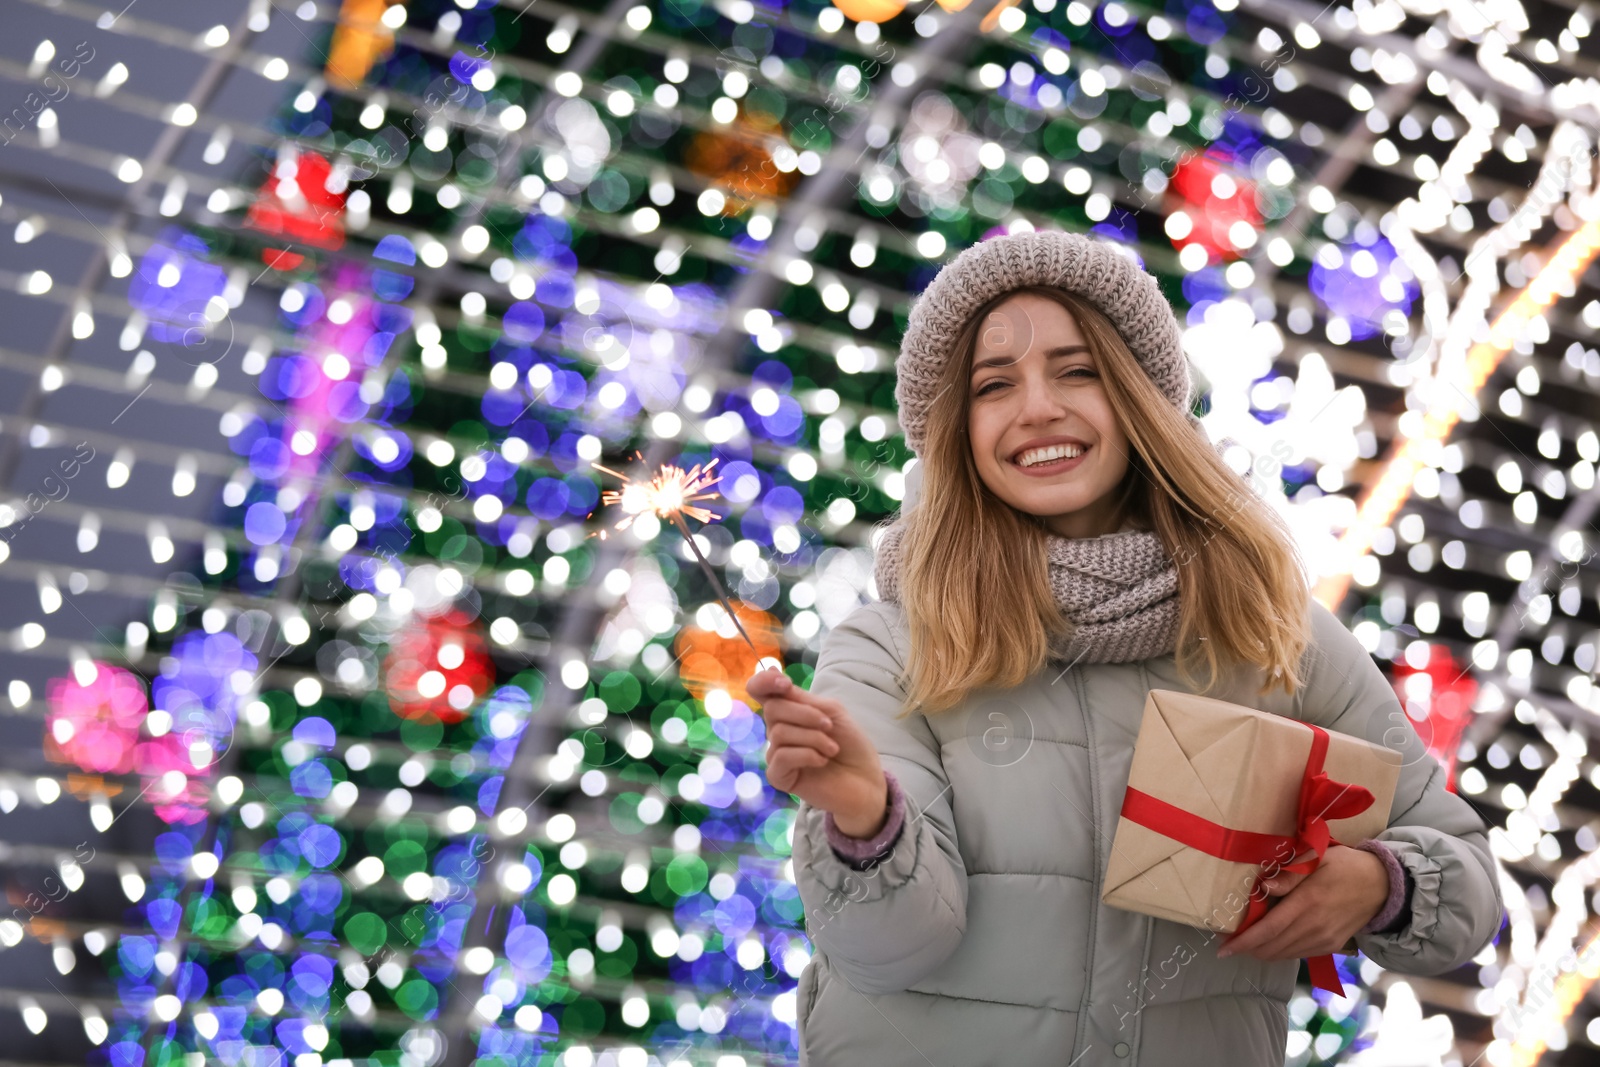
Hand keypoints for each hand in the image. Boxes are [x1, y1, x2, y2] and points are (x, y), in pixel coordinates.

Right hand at [746, 667, 887, 837]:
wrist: (865, 779)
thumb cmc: (850, 745)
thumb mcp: (830, 711)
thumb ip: (800, 697)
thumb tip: (771, 670)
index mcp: (788, 712)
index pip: (759, 690)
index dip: (764, 681)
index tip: (786, 684)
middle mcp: (778, 731)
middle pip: (772, 709)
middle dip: (806, 714)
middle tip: (829, 727)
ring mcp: (777, 754)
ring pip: (779, 732)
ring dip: (814, 738)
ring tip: (832, 749)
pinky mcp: (779, 776)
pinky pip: (782, 756)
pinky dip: (807, 754)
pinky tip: (822, 761)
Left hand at [1215, 844, 1389, 961]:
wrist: (1380, 885)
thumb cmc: (1343, 865)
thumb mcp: (1317, 859)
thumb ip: (1289, 875)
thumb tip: (1263, 886)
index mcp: (1308, 902)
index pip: (1269, 928)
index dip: (1244, 941)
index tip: (1223, 948)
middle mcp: (1315, 926)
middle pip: (1273, 946)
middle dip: (1247, 948)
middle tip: (1228, 944)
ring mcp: (1324, 940)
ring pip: (1284, 954)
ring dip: (1261, 951)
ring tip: (1245, 944)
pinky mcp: (1330, 946)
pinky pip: (1298, 954)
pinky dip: (1279, 951)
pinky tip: (1269, 943)